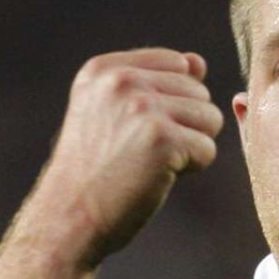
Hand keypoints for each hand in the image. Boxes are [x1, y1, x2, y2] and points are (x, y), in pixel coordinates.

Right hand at [36, 48, 223, 265]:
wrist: (69, 217)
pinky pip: (208, 149)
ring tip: (151, 162)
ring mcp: (143, 109)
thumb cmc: (95, 169)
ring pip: (210, 118)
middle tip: (142, 151)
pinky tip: (158, 176)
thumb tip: (198, 61)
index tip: (138, 128)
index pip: (177, 62)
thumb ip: (155, 82)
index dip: (173, 100)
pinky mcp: (163, 140)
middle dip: (185, 124)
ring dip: (190, 146)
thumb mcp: (112, 112)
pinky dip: (192, 168)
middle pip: (199, 91)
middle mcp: (122, 81)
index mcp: (105, 69)